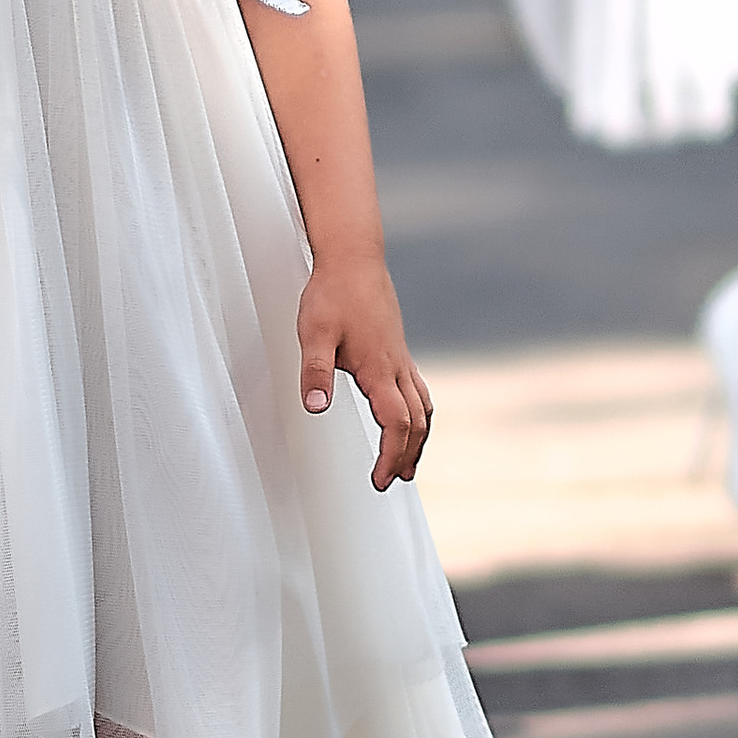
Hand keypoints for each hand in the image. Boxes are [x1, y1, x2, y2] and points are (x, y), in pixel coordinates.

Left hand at [298, 257, 432, 489]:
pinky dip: (419, 414)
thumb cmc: (331, 293)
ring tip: (408, 462)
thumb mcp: (313, 333)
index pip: (396, 425)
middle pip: (417, 422)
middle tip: (394, 480)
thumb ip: (315, 372)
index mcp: (378, 369)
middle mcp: (396, 367)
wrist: (354, 257)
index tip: (378, 480)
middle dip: (408, 455)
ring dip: (419, 438)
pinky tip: (407, 418)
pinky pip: (418, 389)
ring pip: (423, 406)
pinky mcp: (397, 348)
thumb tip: (315, 409)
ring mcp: (400, 357)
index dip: (390, 456)